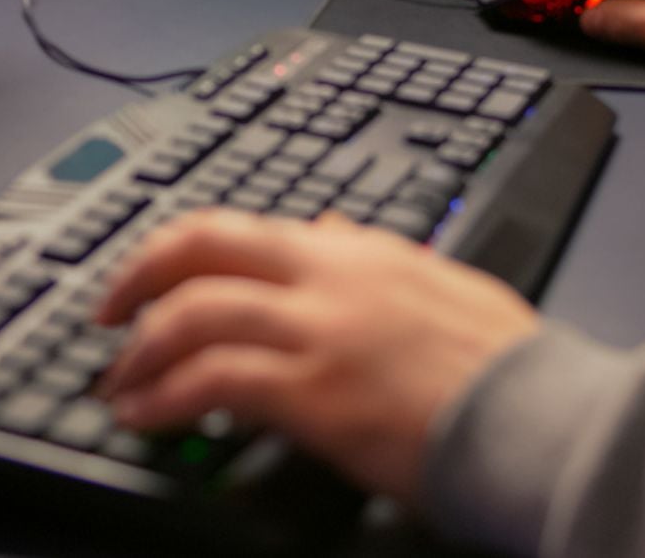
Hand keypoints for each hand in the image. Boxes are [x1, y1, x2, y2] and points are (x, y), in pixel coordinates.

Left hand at [94, 209, 538, 504]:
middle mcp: (331, 276)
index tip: (158, 275)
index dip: (185, 248)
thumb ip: (377, 256)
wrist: (536, 416)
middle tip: (108, 311)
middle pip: (204, 245)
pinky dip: (164, 397)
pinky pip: (212, 381)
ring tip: (118, 381)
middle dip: (139, 275)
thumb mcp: (442, 284)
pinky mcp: (314, 392)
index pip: (248, 227)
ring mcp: (319, 331)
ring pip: (194, 312)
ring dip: (140, 349)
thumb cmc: (502, 365)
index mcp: (361, 251)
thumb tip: (330, 230)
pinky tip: (146, 415)